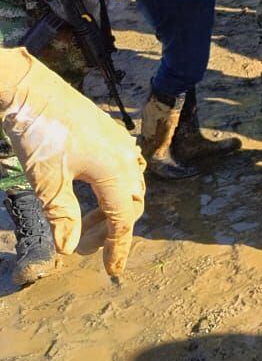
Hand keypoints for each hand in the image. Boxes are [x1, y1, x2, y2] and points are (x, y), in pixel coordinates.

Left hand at [0, 46, 145, 276]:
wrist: (31, 90)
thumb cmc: (40, 136)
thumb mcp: (47, 182)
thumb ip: (62, 216)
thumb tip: (70, 249)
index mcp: (116, 172)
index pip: (123, 220)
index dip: (117, 247)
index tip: (113, 270)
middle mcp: (126, 158)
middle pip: (131, 204)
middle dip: (112, 230)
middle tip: (87, 247)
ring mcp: (120, 143)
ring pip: (128, 186)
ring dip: (110, 209)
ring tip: (82, 223)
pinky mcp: (110, 134)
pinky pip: (123, 168)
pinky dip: (110, 189)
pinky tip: (89, 192)